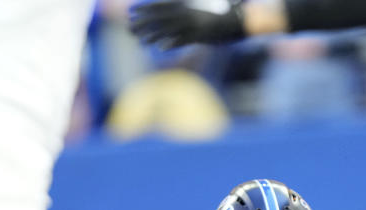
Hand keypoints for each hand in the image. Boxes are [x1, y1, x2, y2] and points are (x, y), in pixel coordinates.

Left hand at [129, 0, 244, 48]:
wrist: (234, 21)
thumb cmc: (215, 17)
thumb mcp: (196, 13)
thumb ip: (182, 14)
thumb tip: (167, 24)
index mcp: (184, 6)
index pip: (160, 6)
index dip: (145, 9)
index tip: (131, 13)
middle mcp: (186, 13)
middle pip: (160, 18)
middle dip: (143, 23)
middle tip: (130, 29)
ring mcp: (193, 24)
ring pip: (168, 29)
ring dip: (153, 35)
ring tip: (140, 41)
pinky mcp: (200, 35)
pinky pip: (183, 39)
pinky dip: (172, 43)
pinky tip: (161, 48)